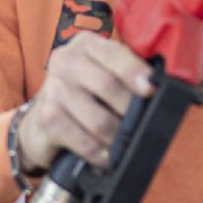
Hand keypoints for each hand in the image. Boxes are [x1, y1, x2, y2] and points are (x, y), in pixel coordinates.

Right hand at [17, 35, 154, 172]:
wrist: (40, 124)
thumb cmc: (81, 97)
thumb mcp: (101, 74)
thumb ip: (126, 73)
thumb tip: (162, 88)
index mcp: (85, 45)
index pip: (115, 54)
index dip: (135, 71)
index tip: (151, 89)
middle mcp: (65, 61)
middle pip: (108, 86)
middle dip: (130, 111)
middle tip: (141, 126)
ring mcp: (53, 89)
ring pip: (99, 119)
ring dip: (117, 138)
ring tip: (124, 145)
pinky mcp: (47, 119)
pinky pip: (84, 141)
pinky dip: (100, 153)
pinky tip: (107, 157)